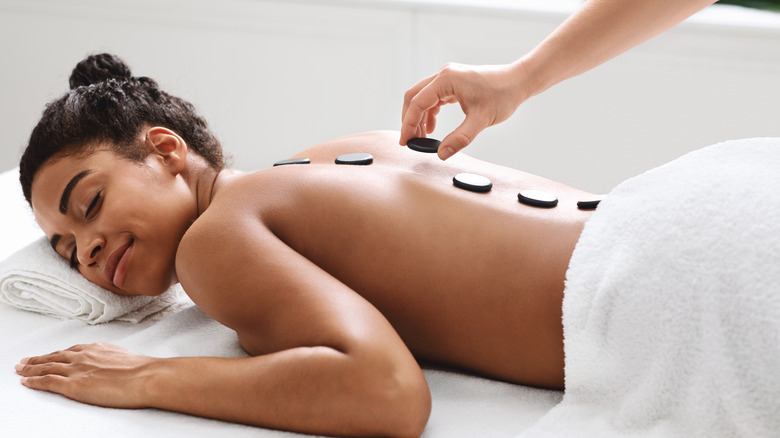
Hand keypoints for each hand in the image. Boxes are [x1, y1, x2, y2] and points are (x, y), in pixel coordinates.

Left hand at [15, 342, 154, 408]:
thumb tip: (114, 363)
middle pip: (55, 357)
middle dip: (38, 359)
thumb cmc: (143, 369)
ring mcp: (77, 370)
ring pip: (47, 367)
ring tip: (20, 370)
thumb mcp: (126, 356)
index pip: (71, 350)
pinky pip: (47, 382)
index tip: (49, 355)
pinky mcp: (73, 385)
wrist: (145, 376)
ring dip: (30, 368)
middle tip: (25, 361)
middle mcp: (84, 356)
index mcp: (97, 348)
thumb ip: (113, 358)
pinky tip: (26, 382)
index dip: (57, 353)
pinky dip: (34, 381)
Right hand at [400, 61, 528, 159]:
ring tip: (421, 138)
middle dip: (409, 120)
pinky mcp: (453, 83)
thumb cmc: (503, 96)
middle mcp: (443, 75)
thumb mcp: (481, 120)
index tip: (406, 142)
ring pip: (421, 97)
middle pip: (413, 97)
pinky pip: (433, 97)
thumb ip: (460, 138)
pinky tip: (432, 128)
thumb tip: (441, 154)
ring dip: (418, 117)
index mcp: (446, 80)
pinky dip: (429, 113)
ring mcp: (447, 77)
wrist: (518, 81)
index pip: (417, 102)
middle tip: (410, 142)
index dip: (408, 124)